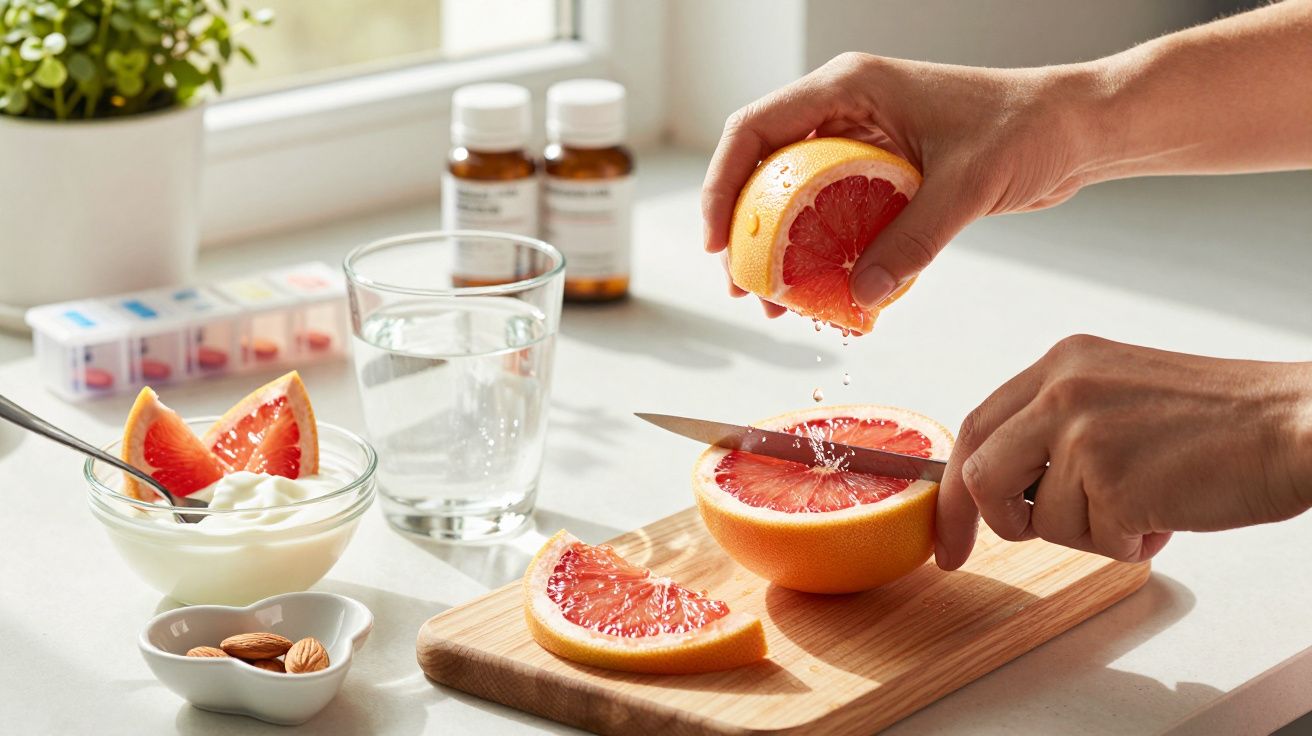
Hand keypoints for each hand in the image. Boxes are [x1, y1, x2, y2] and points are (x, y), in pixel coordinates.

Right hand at [701, 52, 1097, 312]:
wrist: (1075, 128)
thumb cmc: (1027, 128)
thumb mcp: (966, 185)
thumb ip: (912, 240)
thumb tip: (860, 295)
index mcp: (850, 87)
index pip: (755, 129)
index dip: (722, 185)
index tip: (716, 241)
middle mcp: (846, 109)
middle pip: (765, 167)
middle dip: (745, 230)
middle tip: (743, 286)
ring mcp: (863, 139)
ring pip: (796, 194)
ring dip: (781, 249)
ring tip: (779, 303)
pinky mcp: (884, 171)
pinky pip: (834, 211)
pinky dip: (823, 251)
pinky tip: (826, 292)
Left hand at [936, 335, 1311, 568]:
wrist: (1295, 424)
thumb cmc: (1220, 420)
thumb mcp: (1118, 393)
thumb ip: (1058, 425)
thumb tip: (1008, 484)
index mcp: (1061, 365)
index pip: (975, 426)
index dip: (953, 489)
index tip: (947, 532)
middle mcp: (1062, 392)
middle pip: (980, 475)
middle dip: (992, 521)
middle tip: (1000, 543)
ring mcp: (1084, 435)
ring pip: (1040, 520)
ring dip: (1088, 532)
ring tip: (1144, 503)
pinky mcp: (1114, 480)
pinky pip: (1094, 541)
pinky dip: (1128, 543)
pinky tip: (1167, 513)